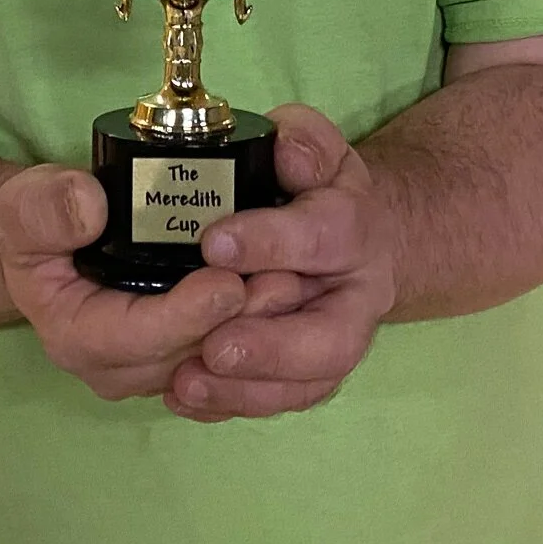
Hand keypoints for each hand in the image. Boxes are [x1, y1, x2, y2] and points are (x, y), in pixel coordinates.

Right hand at [0, 164, 308, 401]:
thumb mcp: (25, 204)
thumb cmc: (41, 224)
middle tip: (288, 280)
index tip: (228, 281)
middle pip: (188, 359)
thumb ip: (47, 207)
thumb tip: (89, 205)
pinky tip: (294, 300)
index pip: (135, 340)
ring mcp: (156, 370)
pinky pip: (234, 364)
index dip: (185, 315)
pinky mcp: (187, 359)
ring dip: (261, 330)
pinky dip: (265, 338)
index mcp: (75, 335)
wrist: (55, 243)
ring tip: (298, 284)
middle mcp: (117, 368)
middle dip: (239, 324)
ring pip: (219, 364)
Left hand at [169, 106, 400, 422]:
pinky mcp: (309, 374)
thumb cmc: (318, 187)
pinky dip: (233, 403)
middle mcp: (357, 299)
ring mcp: (336, 343)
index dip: (271, 241)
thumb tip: (286, 153)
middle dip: (271, 347)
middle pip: (331, 338)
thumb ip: (302, 141)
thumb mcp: (314, 146)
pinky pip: (279, 399)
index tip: (214, 243)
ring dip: (246, 389)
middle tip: (213, 346)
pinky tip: (184, 396)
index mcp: (356, 231)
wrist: (358, 239)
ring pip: (306, 383)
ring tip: (186, 382)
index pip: (325, 236)